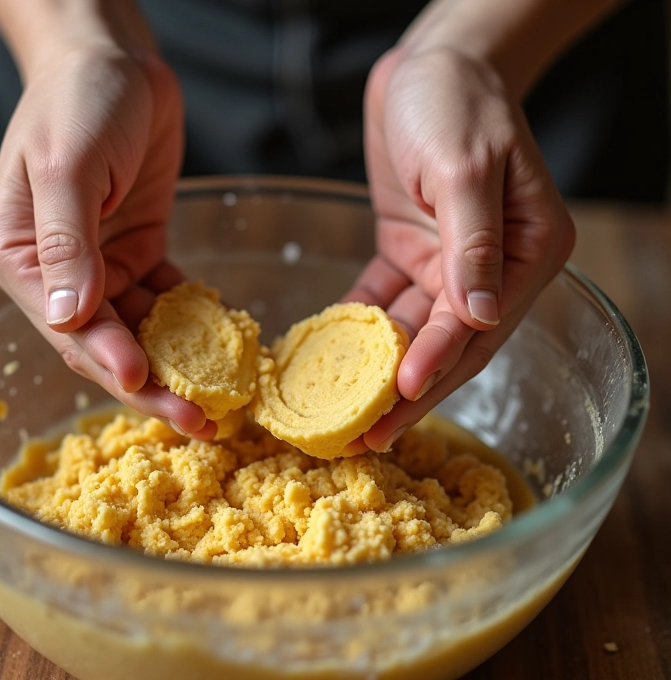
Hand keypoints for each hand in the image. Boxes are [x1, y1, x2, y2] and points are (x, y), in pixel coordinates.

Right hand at [0, 46, 213, 437]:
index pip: (67, 329)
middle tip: (198, 422)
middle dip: (152, 385)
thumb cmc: (79, 102)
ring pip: (140, 333)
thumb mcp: (66, 166)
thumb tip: (69, 317)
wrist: (115, 63)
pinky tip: (223, 350)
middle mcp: (58, 274)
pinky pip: (166, 302)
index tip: (146, 382)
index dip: (108, 361)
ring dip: (177, 366)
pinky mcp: (138, 255)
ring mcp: (100, 268)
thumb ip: (68, 243)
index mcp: (19, 258)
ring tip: (218, 402)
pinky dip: (192, 325)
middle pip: (107, 346)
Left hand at [347, 46, 574, 452]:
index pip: (479, 324)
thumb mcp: (466, 167)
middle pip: (447, 344)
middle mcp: (491, 269)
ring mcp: (448, 265)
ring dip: (379, 373)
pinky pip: (382, 301)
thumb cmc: (457, 103)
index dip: (440, 362)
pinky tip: (328, 358)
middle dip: (407, 391)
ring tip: (346, 415)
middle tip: (369, 437)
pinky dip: (356, 328)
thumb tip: (481, 316)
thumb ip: (473, 241)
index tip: (401, 395)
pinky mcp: (409, 254)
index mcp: (526, 252)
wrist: (429, 67)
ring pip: (412, 332)